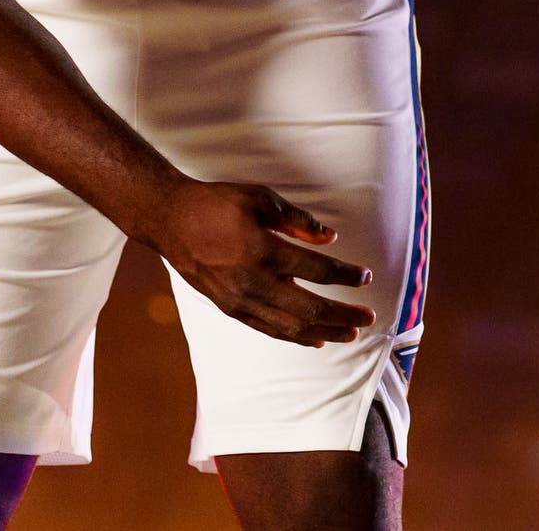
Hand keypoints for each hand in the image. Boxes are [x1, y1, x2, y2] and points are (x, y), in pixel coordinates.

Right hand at [151, 181, 376, 346]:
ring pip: (291, 326)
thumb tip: (330, 238)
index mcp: (264, 250)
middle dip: (343, 315)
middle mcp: (254, 282)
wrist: (170, 221)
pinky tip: (315, 339)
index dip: (345, 275)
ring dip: (325, 332)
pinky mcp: (230, 309)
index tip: (366, 277)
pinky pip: (269, 329)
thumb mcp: (261, 199)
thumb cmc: (217, 204)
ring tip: (351, 334)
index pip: (317, 269)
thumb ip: (298, 220)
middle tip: (369, 318)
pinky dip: (295, 337)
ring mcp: (240, 300)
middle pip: (310, 307)